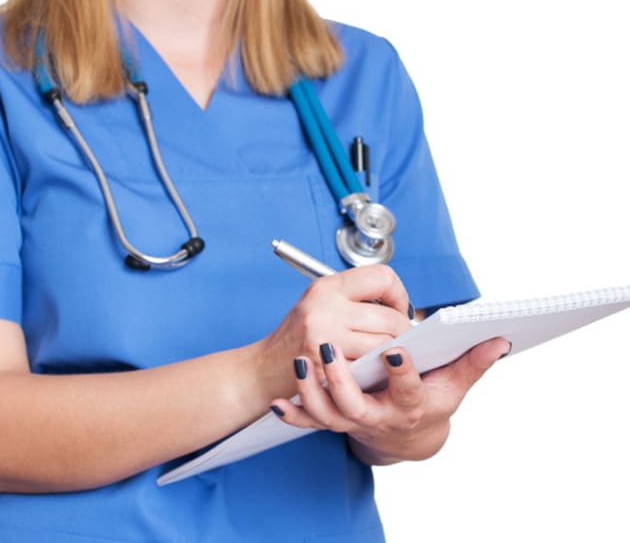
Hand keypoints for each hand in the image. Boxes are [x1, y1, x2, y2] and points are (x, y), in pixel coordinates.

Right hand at [254, 265, 413, 401]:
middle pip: (390, 318)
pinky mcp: (327, 368)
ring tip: (382, 356)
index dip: (398, 294)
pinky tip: (368, 371)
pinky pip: (370, 369)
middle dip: (402, 332)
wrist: (263, 370)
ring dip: (390, 354)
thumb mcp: (319, 305)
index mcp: (326, 288)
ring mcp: (325, 338)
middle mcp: (325, 308)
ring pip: (385, 345)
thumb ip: (354, 300)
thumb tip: (400, 304)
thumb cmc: (296, 339)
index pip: (382, 277)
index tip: (397, 309)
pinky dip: (376, 372)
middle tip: (398, 340)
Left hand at [270, 337, 510, 463]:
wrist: (407, 437)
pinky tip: (279, 402)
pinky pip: (311, 423)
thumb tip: (499, 340)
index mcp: (409, 406)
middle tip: (328, 349)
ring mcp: (354, 421)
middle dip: (341, 380)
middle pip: (356, 406)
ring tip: (301, 361)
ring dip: (311, 392)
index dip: (403, 374)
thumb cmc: (429, 405)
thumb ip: (471, 363)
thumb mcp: (453, 388)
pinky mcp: (336, 421)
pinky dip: (294, 415)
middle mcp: (378, 417)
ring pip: (328, 414)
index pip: (407, 391)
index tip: (397, 349)